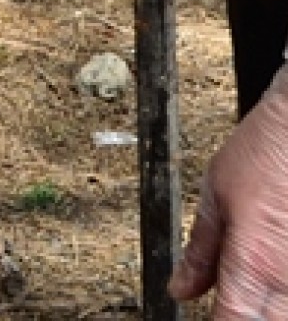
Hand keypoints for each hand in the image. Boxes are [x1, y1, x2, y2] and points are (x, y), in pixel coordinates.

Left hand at [172, 71, 287, 313]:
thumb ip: (200, 250)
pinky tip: (275, 288)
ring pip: (285, 315)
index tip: (201, 318)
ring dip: (265, 310)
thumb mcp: (215, 193)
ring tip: (248, 294)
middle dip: (242, 319)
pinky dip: (284, 297)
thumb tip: (179, 289)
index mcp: (253, 263)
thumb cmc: (266, 153)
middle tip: (226, 303)